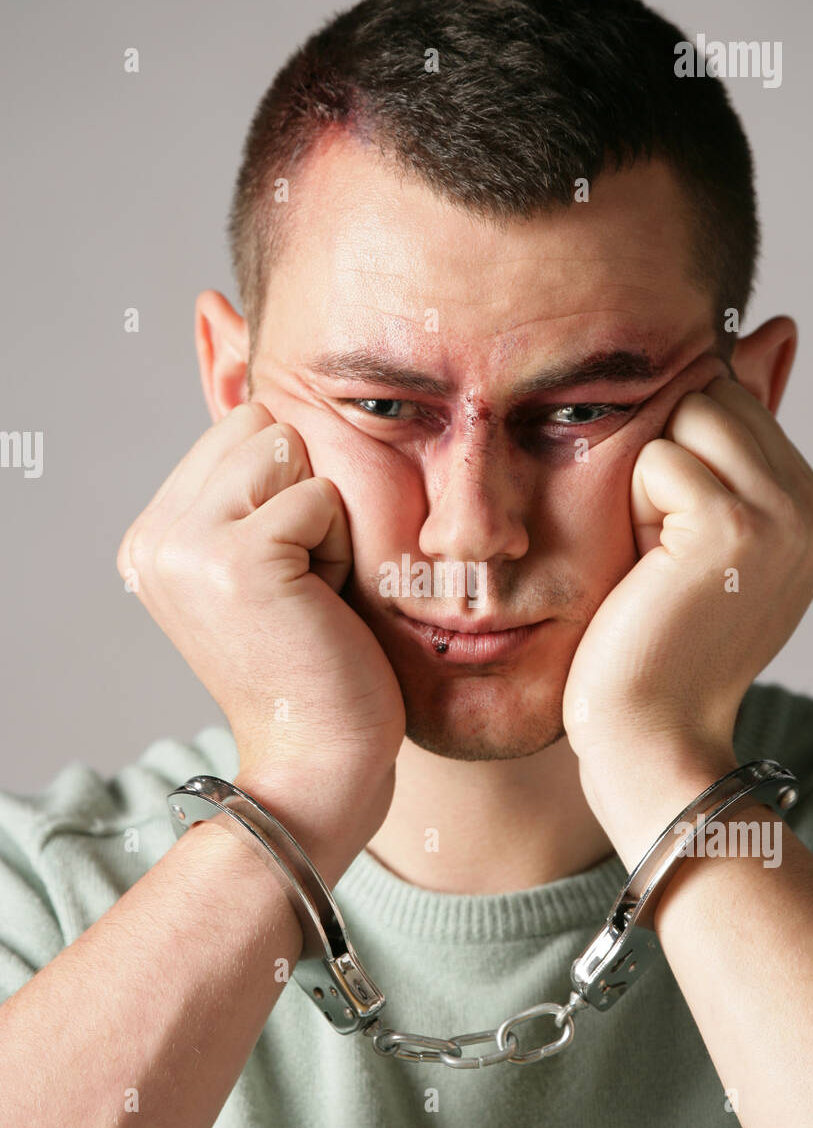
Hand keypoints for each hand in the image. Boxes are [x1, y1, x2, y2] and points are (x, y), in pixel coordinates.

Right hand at [116, 397, 405, 878]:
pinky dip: (343, 550)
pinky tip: (323, 608)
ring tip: (312, 592)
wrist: (320, 760)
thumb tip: (256, 367)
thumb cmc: (316, 665)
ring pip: (290, 448)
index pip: (240, 428)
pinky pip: (321, 496)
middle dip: (306, 492)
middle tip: (304, 582)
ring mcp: (186, 544)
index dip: (290, 489)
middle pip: (264, 424)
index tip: (287, 575)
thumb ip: (252, 485)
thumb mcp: (269, 562)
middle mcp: (155, 536)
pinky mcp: (237, 558)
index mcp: (155, 536)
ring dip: (326, 519)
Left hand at [563, 365, 812, 802]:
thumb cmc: (655, 643)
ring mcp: (786, 516)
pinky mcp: (735, 526)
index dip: (680, 461)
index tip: (675, 544)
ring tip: (654, 559)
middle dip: (664, 460)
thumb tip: (777, 330)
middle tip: (660, 555)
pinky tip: (646, 570)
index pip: (736, 407)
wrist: (648, 738)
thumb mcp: (701, 532)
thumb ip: (736, 440)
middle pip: (715, 397)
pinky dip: (633, 507)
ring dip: (647, 482)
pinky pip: (657, 457)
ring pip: (689, 413)